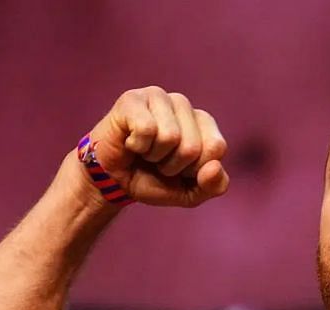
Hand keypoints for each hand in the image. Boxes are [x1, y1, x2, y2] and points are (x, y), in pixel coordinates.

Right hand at [84, 87, 228, 208]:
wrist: (113, 180)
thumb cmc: (153, 179)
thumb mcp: (191, 192)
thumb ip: (214, 186)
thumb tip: (215, 167)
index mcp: (204, 122)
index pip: (216, 147)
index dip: (196, 169)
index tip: (180, 168)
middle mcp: (183, 104)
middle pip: (192, 146)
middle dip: (173, 165)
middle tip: (157, 161)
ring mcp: (157, 97)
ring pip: (170, 137)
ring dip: (154, 155)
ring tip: (145, 151)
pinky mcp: (132, 99)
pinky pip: (146, 129)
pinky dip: (137, 145)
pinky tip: (130, 142)